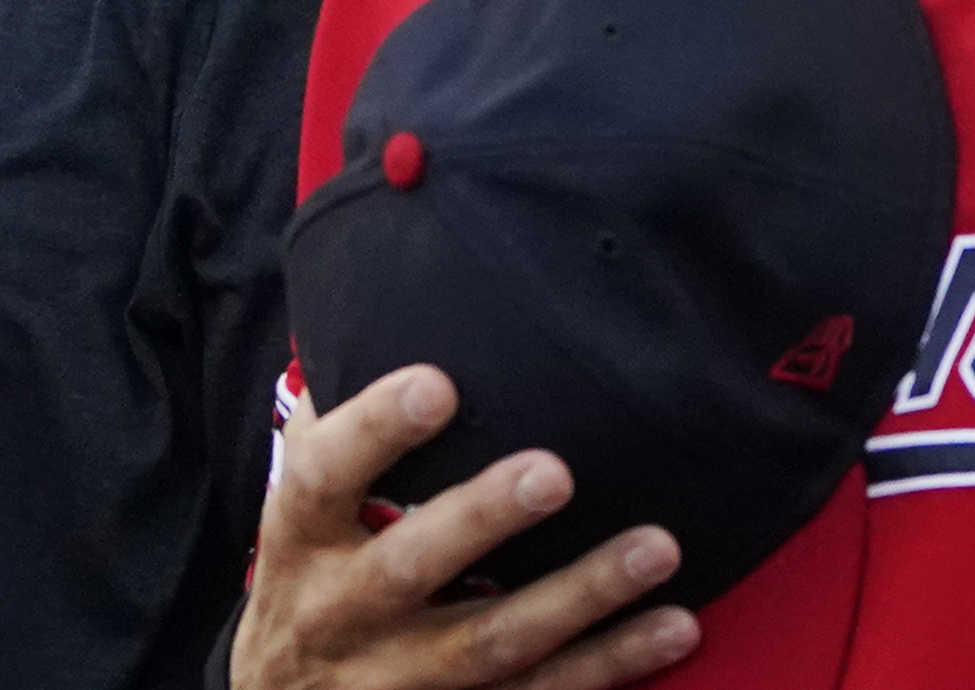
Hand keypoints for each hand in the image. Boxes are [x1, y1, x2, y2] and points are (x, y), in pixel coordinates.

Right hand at [231, 367, 698, 689]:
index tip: (437, 383)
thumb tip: (378, 319)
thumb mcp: (300, 505)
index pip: (324, 477)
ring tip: (656, 546)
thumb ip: (334, 427)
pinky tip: (674, 625)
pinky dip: (612, 661)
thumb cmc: (310, 573)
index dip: (375, 431)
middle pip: (410, 566)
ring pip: (494, 640)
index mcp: (301, 537)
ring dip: (581, 595)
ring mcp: (399, 677)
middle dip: (482, 518)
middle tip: (556, 470)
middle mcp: (342, 611)